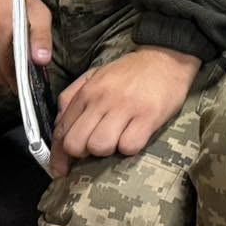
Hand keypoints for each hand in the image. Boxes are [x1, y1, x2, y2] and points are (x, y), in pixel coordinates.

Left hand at [49, 46, 199, 176]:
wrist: (166, 57)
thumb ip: (72, 97)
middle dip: (83, 153)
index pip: (61, 130)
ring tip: (117, 139)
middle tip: (96, 147)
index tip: (62, 168)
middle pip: (76, 143)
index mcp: (87, 91)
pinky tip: (135, 136)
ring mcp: (125, 107)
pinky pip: (129, 146)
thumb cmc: (130, 72)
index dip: (59, 155)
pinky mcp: (149, 115)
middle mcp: (102, 99)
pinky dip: (130, 147)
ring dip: (107, 150)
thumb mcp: (95, 75)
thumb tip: (58, 125)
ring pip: (100, 146)